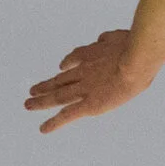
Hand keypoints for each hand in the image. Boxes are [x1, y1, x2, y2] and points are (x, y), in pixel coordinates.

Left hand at [23, 28, 147, 132]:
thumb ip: (108, 39)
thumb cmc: (134, 47)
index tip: (61, 68)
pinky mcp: (89, 105)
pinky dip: (54, 122)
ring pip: (57, 96)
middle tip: (32, 90)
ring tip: (28, 104)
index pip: (75, 59)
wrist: (136, 61)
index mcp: (91, 55)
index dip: (66, 64)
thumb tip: (101, 39)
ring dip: (41, 101)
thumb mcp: (118, 36)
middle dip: (46, 86)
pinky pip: (68, 115)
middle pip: (60, 80)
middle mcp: (83, 72)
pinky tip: (43, 129)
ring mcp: (84, 89)